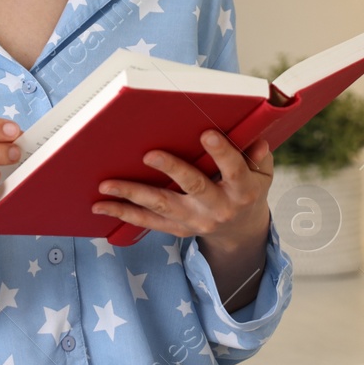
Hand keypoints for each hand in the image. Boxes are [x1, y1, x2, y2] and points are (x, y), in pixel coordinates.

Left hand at [92, 129, 273, 249]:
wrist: (240, 231)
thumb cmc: (248, 189)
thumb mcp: (262, 174)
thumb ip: (258, 157)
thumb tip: (256, 141)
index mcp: (242, 190)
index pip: (233, 169)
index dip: (222, 153)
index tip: (206, 134)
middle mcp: (218, 207)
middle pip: (194, 186)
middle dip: (172, 169)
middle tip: (150, 154)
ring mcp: (196, 220)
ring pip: (161, 206)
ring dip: (132, 194)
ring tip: (106, 184)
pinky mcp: (178, 229)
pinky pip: (148, 222)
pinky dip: (124, 213)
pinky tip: (101, 206)